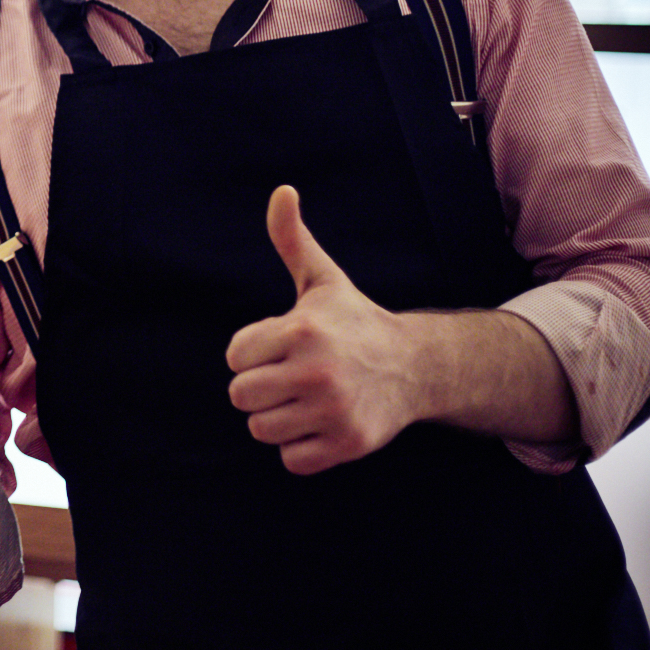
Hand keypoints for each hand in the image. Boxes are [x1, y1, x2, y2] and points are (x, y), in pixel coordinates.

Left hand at [225, 186, 420, 474]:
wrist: (415, 368)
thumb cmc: (353, 322)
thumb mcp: (322, 280)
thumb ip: (292, 238)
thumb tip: (282, 190)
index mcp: (303, 330)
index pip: (234, 357)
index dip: (252, 352)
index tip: (282, 345)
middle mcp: (318, 371)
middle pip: (241, 396)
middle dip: (260, 386)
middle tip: (290, 375)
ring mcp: (334, 411)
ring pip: (261, 429)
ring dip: (277, 417)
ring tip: (305, 398)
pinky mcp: (348, 444)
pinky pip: (291, 459)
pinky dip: (300, 447)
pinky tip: (321, 422)